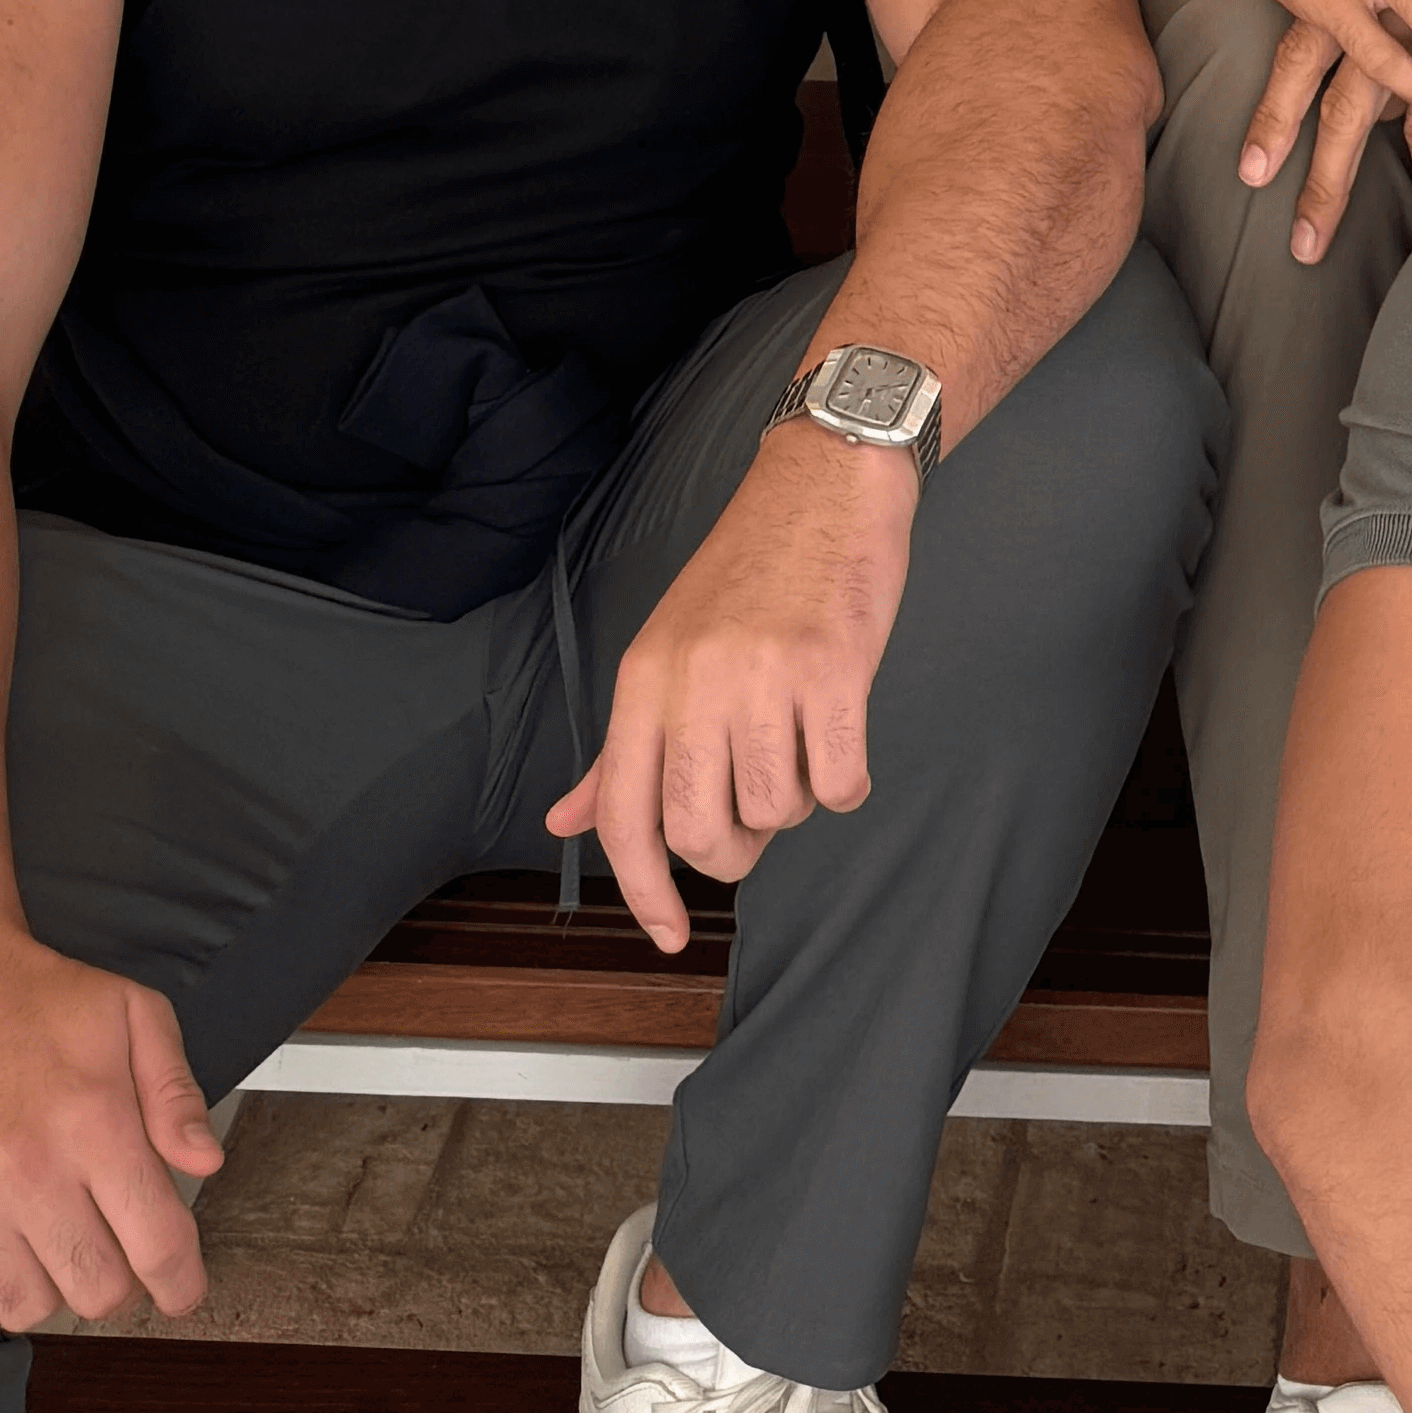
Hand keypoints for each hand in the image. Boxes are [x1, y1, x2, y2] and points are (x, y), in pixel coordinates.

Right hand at [0, 926, 224, 1340]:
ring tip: (45, 1243)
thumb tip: (206, 1163)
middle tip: (107, 1246)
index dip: (181, 1282)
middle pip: (96, 1290)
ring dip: (47, 1290)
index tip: (182, 1290)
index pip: (157, 1243)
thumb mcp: (133, 1014)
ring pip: (27, 1311)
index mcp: (95, 1123)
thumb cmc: (35, 998)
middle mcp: (29, 1172)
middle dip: (117, 1278)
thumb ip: (176, 1093)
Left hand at [544, 419, 915, 944]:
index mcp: (644, 679)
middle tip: (757, 816)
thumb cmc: (751, 568)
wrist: (826, 478)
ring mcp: (764, 674)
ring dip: (796, 798)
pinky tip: (842, 737)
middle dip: (734, 852)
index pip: (625, 817)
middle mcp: (694, 680)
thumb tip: (564, 821)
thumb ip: (621, 747)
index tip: (671, 934)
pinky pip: (839, 783)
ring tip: (801, 741)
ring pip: (775, 811)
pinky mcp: (832, 667)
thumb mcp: (667, 648)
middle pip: (698, 831)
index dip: (644, 894)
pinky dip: (847, 781)